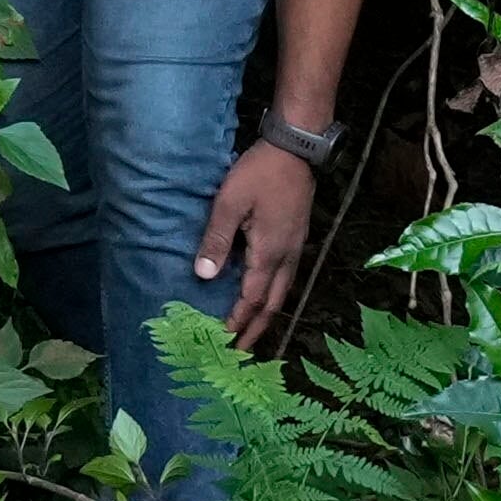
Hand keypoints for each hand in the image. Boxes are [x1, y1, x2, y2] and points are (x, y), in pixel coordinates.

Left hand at [188, 140, 325, 347]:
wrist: (297, 148)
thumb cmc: (260, 173)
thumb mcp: (229, 203)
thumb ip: (216, 240)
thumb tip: (203, 276)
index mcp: (269, 253)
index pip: (252, 298)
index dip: (237, 321)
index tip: (222, 341)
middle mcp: (287, 257)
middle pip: (273, 305)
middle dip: (256, 330)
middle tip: (240, 352)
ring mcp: (296, 248)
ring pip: (283, 293)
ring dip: (266, 315)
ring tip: (252, 332)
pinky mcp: (297, 238)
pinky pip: (286, 278)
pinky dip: (273, 296)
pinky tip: (264, 295)